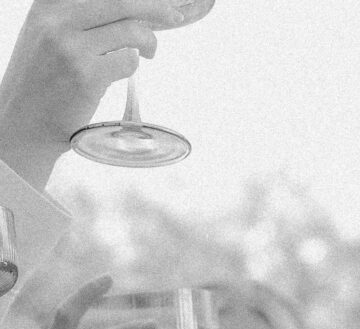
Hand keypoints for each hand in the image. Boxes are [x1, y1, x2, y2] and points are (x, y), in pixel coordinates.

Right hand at [0, 0, 183, 187]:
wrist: (24, 123)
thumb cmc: (42, 81)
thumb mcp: (47, 34)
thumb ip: (78, 17)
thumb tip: (126, 10)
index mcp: (48, 4)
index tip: (157, 1)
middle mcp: (58, 20)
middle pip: (121, 1)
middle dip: (155, 8)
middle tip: (174, 17)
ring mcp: (72, 47)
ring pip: (130, 30)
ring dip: (149, 42)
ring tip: (149, 53)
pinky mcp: (87, 75)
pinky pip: (128, 62)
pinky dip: (133, 66)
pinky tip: (122, 72)